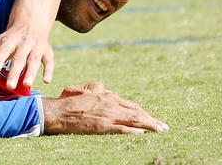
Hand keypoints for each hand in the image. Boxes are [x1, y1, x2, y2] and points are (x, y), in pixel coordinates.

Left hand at [0, 25, 53, 88]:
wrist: (29, 25)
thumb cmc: (7, 40)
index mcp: (8, 41)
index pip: (2, 51)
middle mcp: (22, 43)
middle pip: (18, 58)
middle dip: (15, 71)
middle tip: (9, 86)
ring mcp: (36, 47)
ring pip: (34, 60)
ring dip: (31, 72)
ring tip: (26, 85)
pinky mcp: (47, 52)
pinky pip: (49, 61)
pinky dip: (49, 70)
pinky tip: (46, 81)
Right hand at [43, 84, 168, 134]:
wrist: (59, 111)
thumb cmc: (68, 101)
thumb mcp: (82, 89)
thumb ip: (94, 88)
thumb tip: (102, 88)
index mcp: (106, 95)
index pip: (130, 104)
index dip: (142, 112)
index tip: (150, 117)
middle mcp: (110, 103)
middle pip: (136, 111)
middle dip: (151, 119)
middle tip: (163, 126)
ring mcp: (108, 115)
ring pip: (135, 120)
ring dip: (150, 125)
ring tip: (161, 130)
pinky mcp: (104, 126)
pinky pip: (124, 129)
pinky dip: (135, 131)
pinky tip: (143, 134)